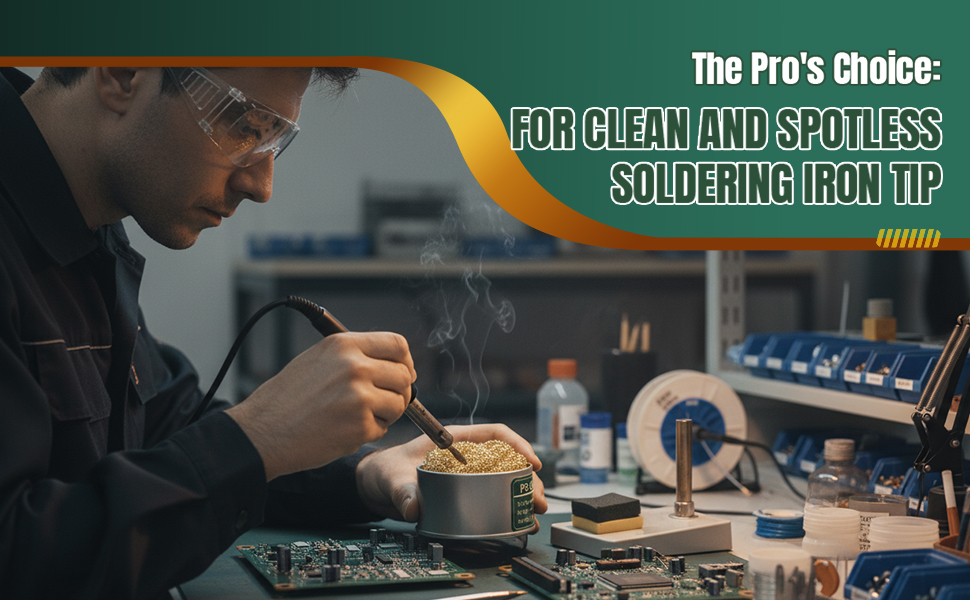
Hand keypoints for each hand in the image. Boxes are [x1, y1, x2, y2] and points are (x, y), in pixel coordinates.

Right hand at [226, 332, 415, 480]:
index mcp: (344, 345)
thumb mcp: (318, 359)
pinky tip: (342, 430)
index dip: (405, 361)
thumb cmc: (286, 399)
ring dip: (384, 414)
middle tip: (377, 402)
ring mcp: (359, 396)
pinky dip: (369, 432)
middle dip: (397, 391)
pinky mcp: (360, 426)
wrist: (262, 432)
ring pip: (399, 404)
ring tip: (354, 416)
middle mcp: (354, 366)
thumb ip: (354, 356)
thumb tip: (391, 362)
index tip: (403, 372)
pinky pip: (383, 428)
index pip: (397, 344)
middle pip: (404, 376)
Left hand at [356, 424, 547, 523]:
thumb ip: (402, 491)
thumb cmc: (385, 470)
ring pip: (505, 478)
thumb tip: (413, 507)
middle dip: (528, 478)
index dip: (518, 444)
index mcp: (454, 440)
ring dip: (523, 494)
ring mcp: (467, 474)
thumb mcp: (392, 478)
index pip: (495, 434)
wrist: (374, 484)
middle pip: (507, 459)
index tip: (532, 462)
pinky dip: (509, 507)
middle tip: (538, 499)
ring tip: (534, 513)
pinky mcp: (465, 491)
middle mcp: (465, 455)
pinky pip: (494, 494)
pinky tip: (518, 521)